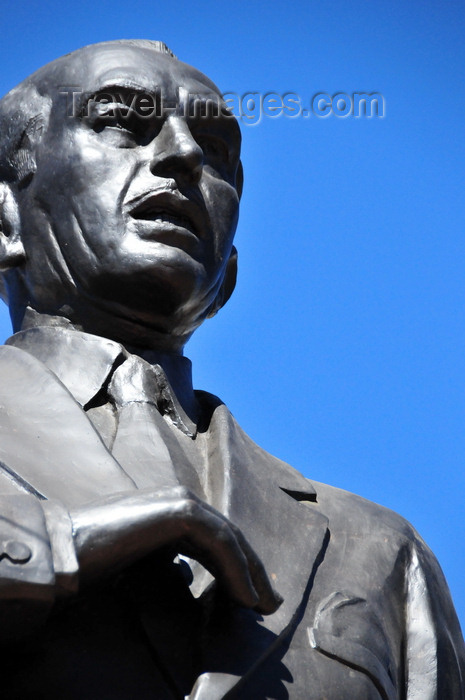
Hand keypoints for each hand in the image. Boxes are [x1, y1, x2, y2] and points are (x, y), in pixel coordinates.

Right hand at [71, 486, 281, 614]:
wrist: (67, 549)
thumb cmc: (98, 558)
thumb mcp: (144, 558)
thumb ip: (168, 557)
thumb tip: (189, 577)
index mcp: (174, 507)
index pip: (218, 536)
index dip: (238, 566)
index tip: (251, 599)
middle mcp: (182, 498)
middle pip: (230, 536)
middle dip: (252, 570)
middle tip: (267, 605)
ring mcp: (181, 502)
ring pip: (229, 539)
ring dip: (250, 573)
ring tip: (261, 606)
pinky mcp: (179, 513)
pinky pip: (220, 544)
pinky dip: (236, 571)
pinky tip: (245, 598)